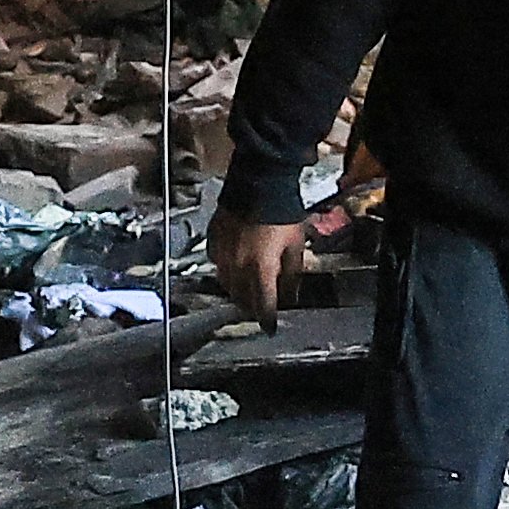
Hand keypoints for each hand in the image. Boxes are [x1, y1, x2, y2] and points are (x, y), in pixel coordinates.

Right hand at [208, 207, 316, 321]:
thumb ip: (291, 275)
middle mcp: (237, 265)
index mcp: (260, 268)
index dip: (267, 319)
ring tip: (250, 286)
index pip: (262, 305)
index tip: (270, 326)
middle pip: (242, 299)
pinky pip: (218, 264)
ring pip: (227, 285)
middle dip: (253, 305)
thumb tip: (290, 296)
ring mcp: (222, 254)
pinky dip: (228, 270)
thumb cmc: (282, 211)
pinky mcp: (213, 241)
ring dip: (239, 290)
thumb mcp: (296, 246)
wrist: (260, 183)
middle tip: (263, 304)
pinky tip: (237, 263)